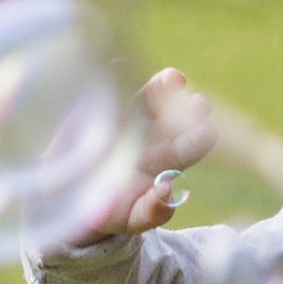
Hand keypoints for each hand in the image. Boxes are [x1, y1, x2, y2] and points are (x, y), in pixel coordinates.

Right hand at [65, 68, 217, 242]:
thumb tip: (169, 191)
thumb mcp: (133, 218)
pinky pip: (110, 90)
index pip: (190, 146)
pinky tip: (118, 65)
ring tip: (172, 78)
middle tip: (198, 103)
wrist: (73, 199)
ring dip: (161, 87)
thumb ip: (153, 210)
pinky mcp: (102, 110)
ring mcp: (128, 119)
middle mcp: (153, 135)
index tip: (209, 131)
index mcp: (167, 161)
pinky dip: (114, 76)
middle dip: (186, 107)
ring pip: (148, 98)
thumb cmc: (112, 212)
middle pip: (174, 116)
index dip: (199, 137)